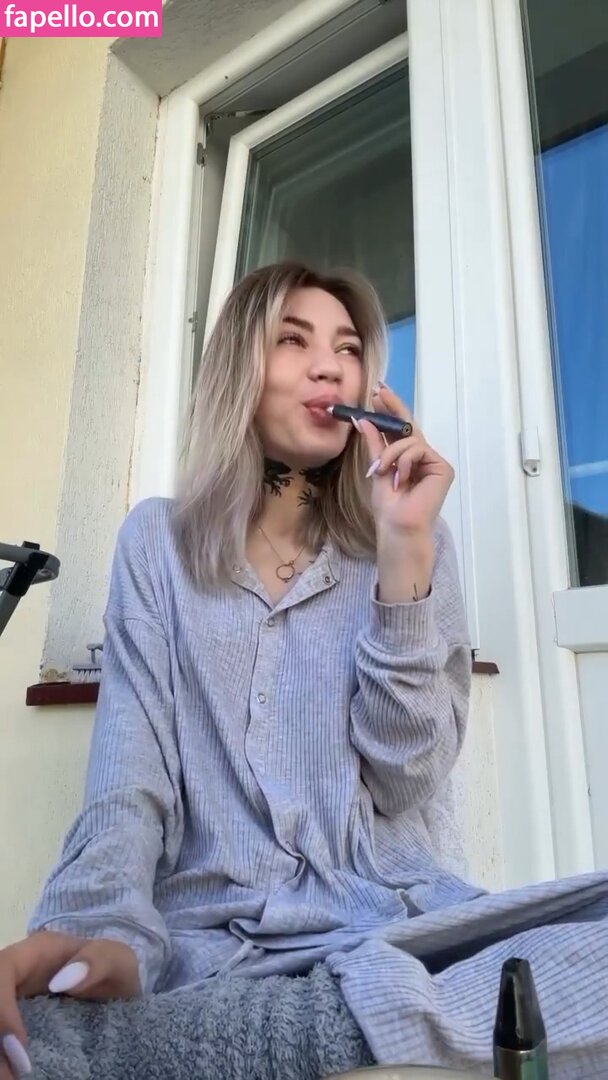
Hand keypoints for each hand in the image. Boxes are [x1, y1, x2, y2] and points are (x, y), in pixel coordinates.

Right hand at [0, 931, 139, 1078]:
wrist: (121, 994)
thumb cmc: (117, 971)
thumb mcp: (118, 960)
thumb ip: (97, 960)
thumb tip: (60, 982)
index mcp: (36, 952)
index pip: (3, 970)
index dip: (1, 1007)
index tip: (18, 1046)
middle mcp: (19, 975)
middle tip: (10, 1075)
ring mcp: (16, 1000)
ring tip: (11, 1079)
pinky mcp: (17, 1024)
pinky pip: (4, 1039)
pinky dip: (5, 1057)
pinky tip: (15, 1075)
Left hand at [357, 384, 453, 535]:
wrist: (398, 525)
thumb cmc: (388, 506)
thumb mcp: (377, 468)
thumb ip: (374, 444)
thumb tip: (363, 419)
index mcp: (408, 459)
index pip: (400, 430)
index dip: (390, 411)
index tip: (377, 394)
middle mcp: (423, 458)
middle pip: (410, 427)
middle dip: (393, 408)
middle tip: (379, 393)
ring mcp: (433, 462)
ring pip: (410, 440)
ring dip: (391, 453)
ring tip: (383, 471)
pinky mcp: (442, 468)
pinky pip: (419, 450)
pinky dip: (405, 461)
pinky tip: (401, 478)